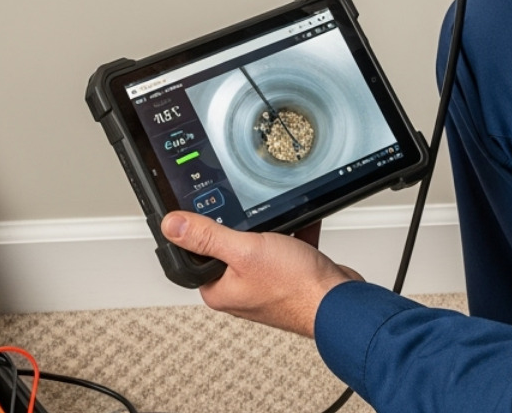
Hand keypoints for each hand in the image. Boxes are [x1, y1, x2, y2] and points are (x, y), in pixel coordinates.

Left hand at [162, 210, 362, 336]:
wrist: (340, 302)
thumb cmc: (295, 288)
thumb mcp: (245, 251)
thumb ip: (207, 236)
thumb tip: (172, 225)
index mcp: (220, 290)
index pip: (196, 255)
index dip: (200, 231)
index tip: (206, 210)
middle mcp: (240, 289)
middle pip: (230, 246)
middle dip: (242, 226)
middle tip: (249, 215)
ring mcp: (266, 283)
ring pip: (260, 244)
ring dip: (270, 229)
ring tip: (277, 222)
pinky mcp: (290, 276)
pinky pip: (286, 245)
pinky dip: (293, 231)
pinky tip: (299, 220)